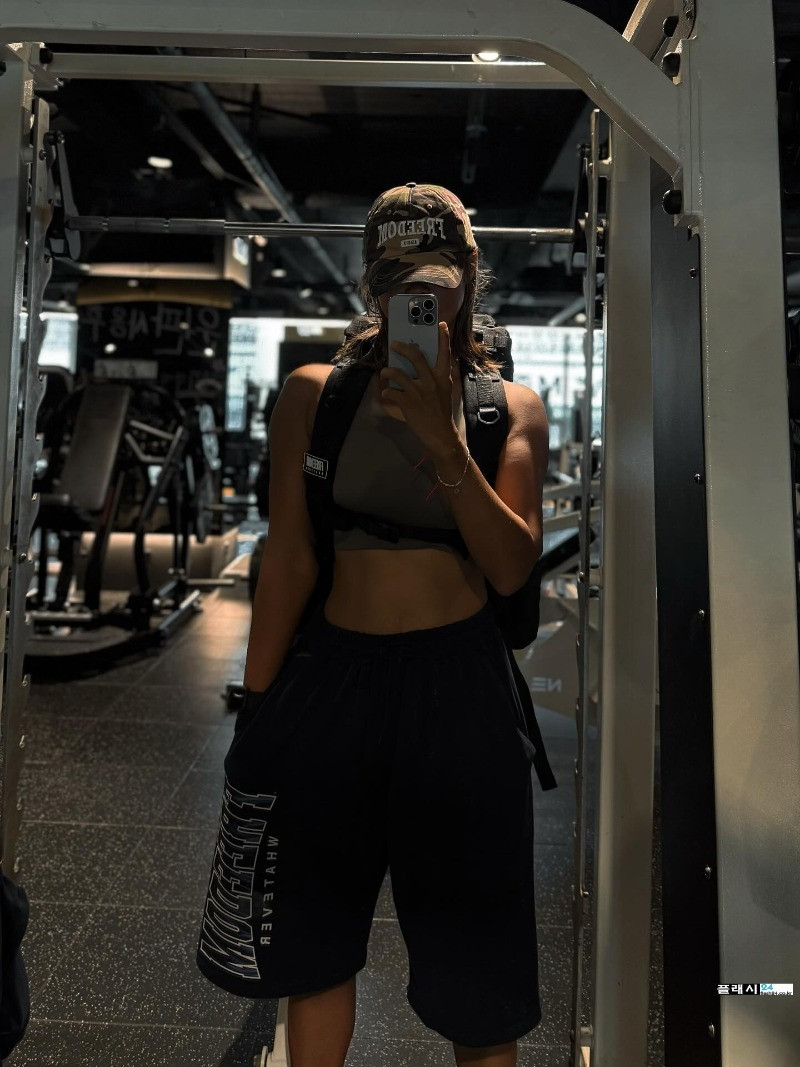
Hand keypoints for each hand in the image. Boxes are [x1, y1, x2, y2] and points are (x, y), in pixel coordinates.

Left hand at [379, 322, 458, 454]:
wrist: (440, 434)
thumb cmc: (440, 411)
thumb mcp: (443, 391)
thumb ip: (435, 377)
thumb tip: (418, 364)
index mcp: (443, 378)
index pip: (445, 353)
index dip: (443, 337)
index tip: (440, 324)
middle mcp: (432, 382)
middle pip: (416, 357)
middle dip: (403, 348)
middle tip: (395, 344)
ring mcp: (419, 392)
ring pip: (397, 373)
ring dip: (388, 371)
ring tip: (385, 372)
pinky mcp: (408, 403)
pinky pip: (391, 392)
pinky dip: (387, 393)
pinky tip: (388, 394)